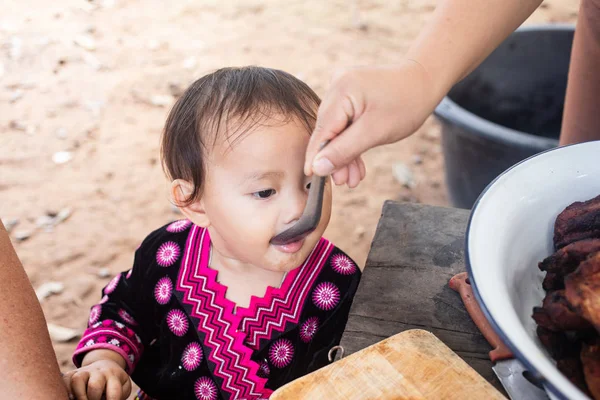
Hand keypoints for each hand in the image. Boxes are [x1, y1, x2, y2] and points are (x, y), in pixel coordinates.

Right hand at [62, 360, 131, 399]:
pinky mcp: (72, 373)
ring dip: (80, 396)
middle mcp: (99, 372)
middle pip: (95, 385)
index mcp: (114, 376)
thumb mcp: (122, 388)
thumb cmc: (114, 383)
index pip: (114, 391)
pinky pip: (65, 380)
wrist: (106, 366)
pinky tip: (71, 398)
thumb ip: (117, 395)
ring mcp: (84, 371)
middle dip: (94, 399)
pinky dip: (66, 390)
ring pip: (77, 380)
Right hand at [305, 60, 439, 186]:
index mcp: (341, 89)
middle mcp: (337, 86)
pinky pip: (344, 123)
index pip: (321, 130)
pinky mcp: (350, 96)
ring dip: (344, 154)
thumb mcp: (374, 132)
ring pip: (336, 130)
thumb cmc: (406, 104)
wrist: (424, 83)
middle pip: (328, 131)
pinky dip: (351, 142)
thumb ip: (343, 150)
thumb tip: (318, 168)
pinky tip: (356, 164)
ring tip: (353, 178)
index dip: (315, 156)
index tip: (311, 178)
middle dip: (336, 158)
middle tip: (344, 182)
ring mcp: (343, 90)